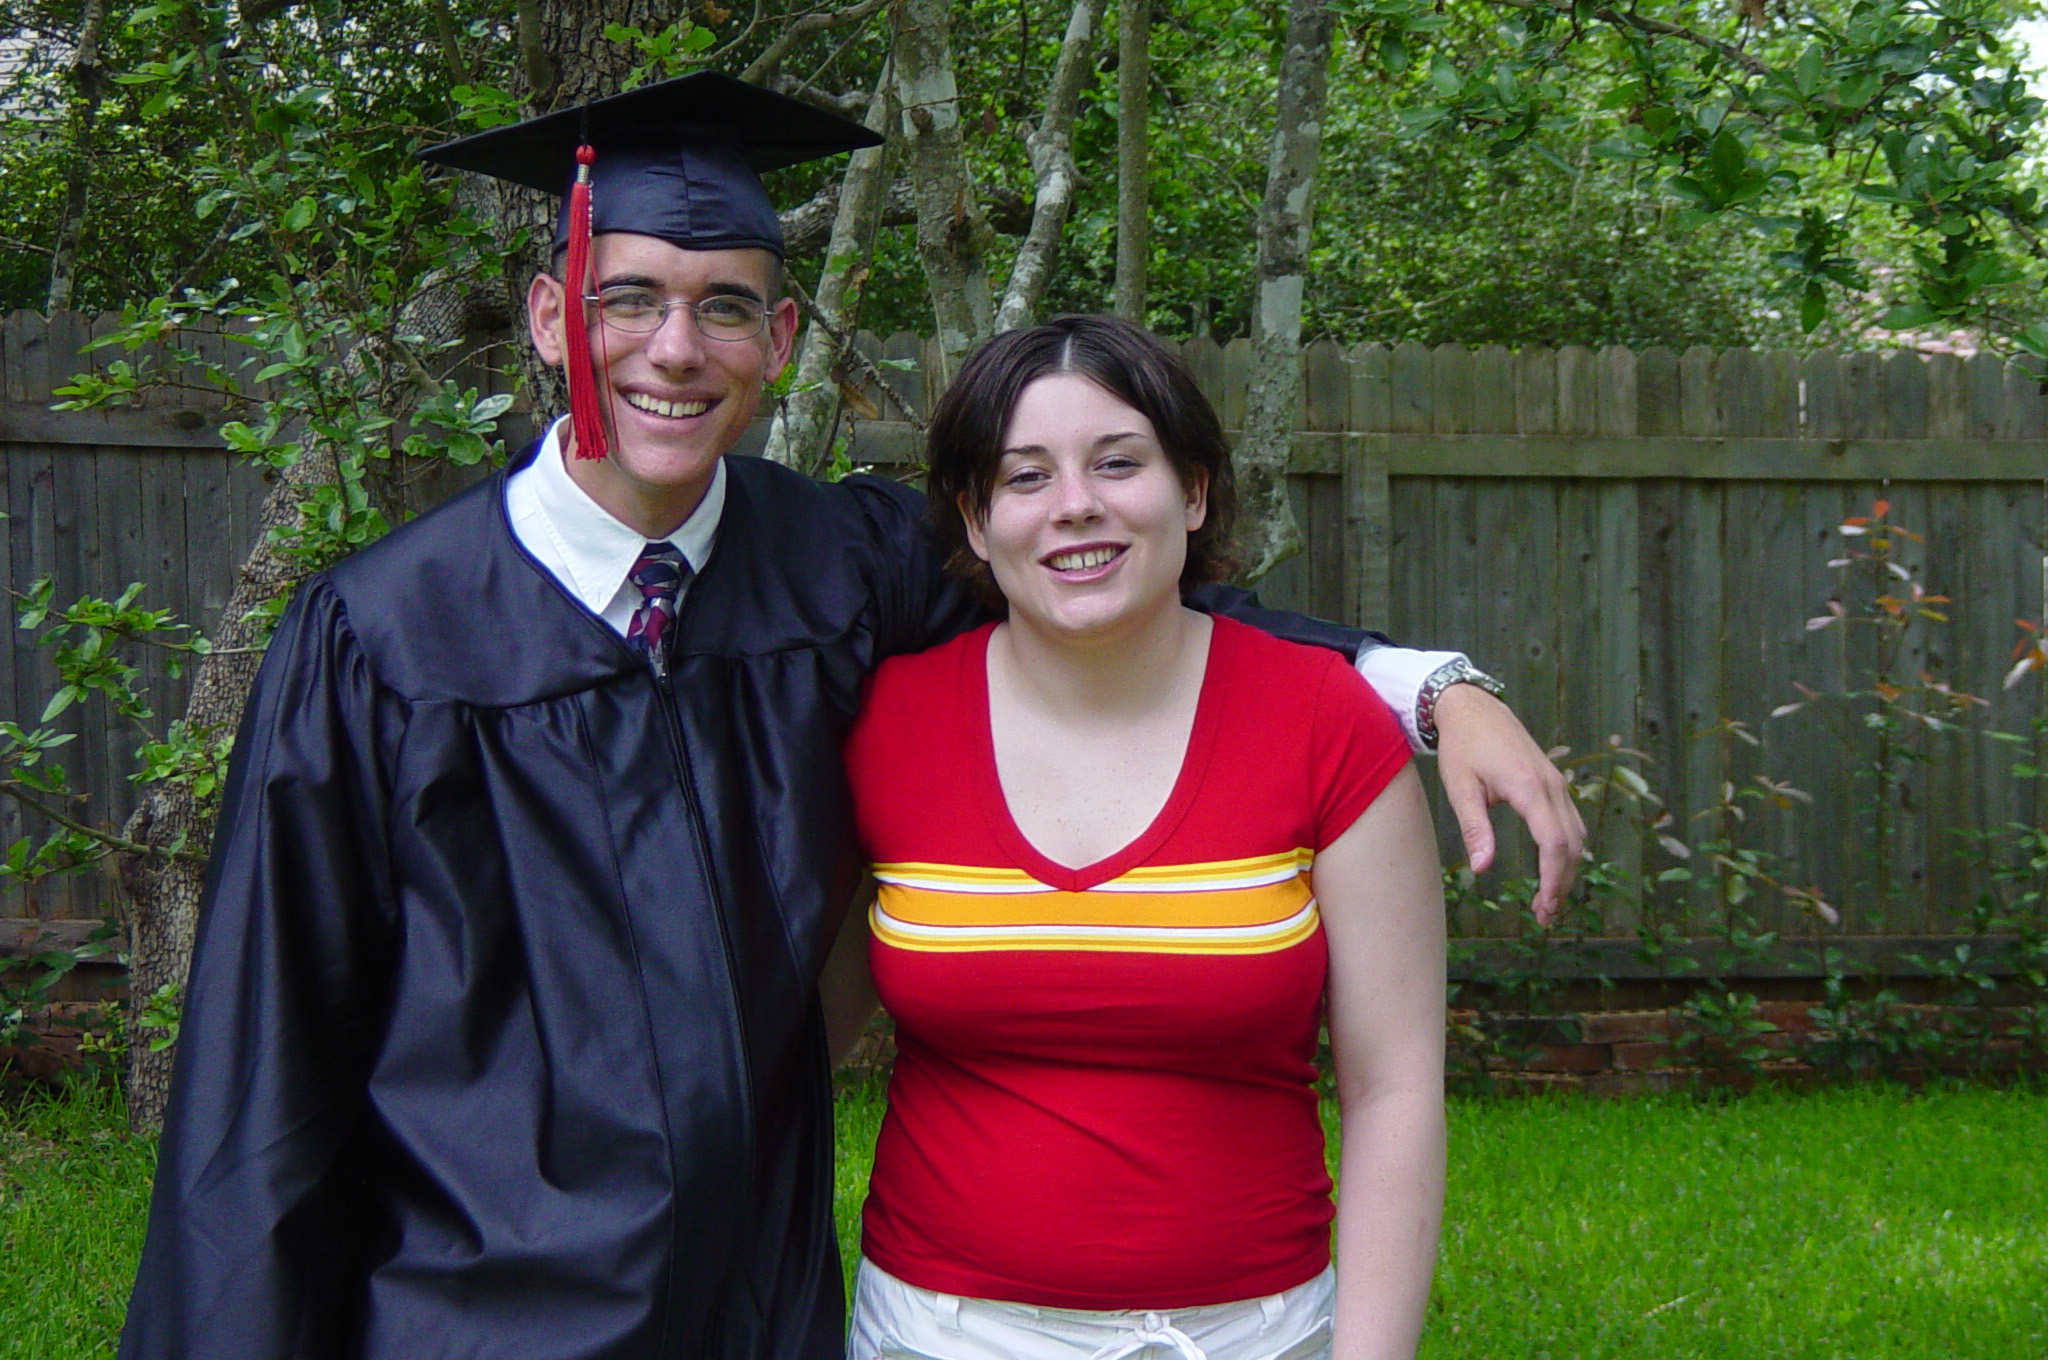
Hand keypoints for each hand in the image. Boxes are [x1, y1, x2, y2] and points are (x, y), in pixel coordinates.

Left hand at [1432, 683, 1584, 923]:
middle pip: (1571, 844)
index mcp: (1529, 788)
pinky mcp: (1552, 781)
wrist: (1472, 707)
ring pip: (1575, 833)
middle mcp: (1550, 785)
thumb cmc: (1462, 746)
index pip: (1554, 843)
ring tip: (1548, 899)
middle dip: (1562, 883)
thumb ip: (1475, 829)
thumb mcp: (1460, 788)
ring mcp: (1555, 782)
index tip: (1545, 906)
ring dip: (1566, 868)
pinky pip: (1569, 820)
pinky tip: (1553, 866)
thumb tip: (1483, 868)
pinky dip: (1566, 848)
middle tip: (1545, 915)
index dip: (1553, 879)